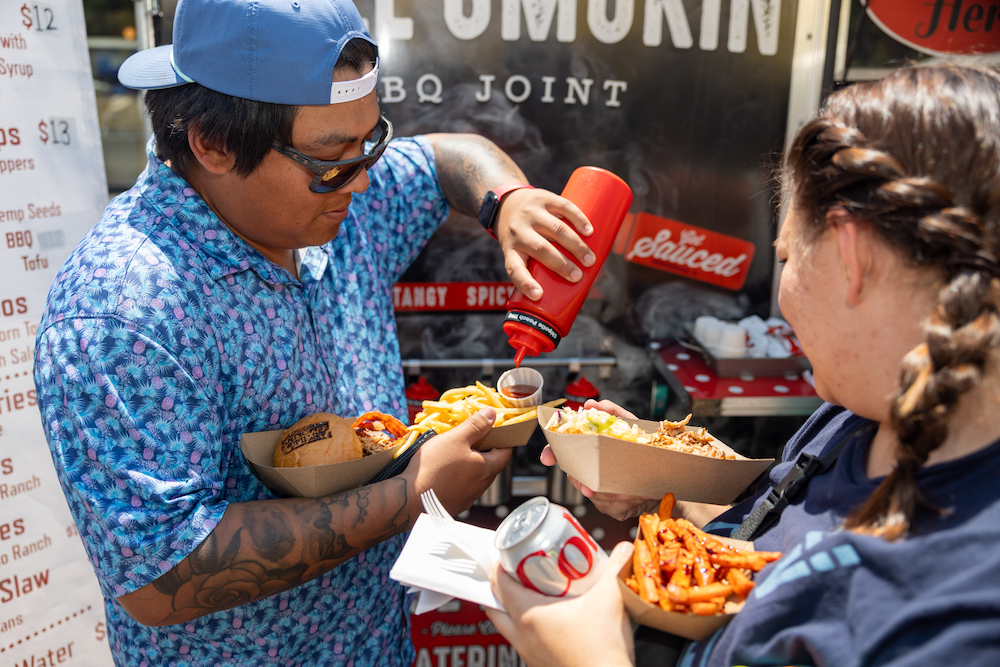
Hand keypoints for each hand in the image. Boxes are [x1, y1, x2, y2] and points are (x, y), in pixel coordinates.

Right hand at [401, 407, 511, 514]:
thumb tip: (492, 414)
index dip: (503, 440)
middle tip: (472, 439)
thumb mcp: (455, 438)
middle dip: (485, 452)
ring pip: (475, 478)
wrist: (409, 498)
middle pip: (491, 466)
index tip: (496, 431)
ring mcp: (467, 498)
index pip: (506, 453)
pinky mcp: (453, 505)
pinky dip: (458, 478)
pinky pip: (461, 488)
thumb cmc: (433, 467)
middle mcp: (480, 487)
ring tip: (455, 454)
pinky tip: (444, 472)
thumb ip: (475, 425)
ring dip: (470, 466)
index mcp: (486, 469)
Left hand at [486, 541, 635, 666]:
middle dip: (499, 587)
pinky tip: (549, 621)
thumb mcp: (611, 598)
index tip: (508, 554)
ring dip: (512, 609)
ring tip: (531, 594)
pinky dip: (526, 629)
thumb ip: (617, 568)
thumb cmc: (603, 650)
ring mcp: (529, 654)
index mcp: (530, 616)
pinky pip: (523, 643)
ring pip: (507, 627)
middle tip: (514, 572)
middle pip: (494, 607)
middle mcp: (523, 636)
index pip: (499, 585)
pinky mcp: (540, 665)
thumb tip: (623, 548)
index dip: (499, 566)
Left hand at [495, 188, 594, 300]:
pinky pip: (563, 207)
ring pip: (555, 229)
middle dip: (562, 264)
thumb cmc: (518, 238)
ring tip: (589, 259)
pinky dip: (578, 219)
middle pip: (541, 249)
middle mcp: (518, 231)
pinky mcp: (543, 197)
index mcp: (510, 249)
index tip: (538, 295)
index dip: (525, 283)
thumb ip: (537, 270)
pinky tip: (589, 231)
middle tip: (578, 276)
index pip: (514, 269)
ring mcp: (531, 213)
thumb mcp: (516, 252)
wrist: (507, 202)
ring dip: (575, 245)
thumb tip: (567, 298)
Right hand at [540, 399, 653, 520]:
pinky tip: (635, 494)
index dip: (552, 453)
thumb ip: (612, 412)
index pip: (561, 452)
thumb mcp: (631, 424)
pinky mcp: (612, 509)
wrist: (664, 476)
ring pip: (595, 493)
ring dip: (612, 488)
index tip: (548, 458)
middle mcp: (589, 473)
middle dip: (586, 477)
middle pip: (575, 475)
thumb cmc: (643, 447)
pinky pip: (611, 506)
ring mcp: (599, 494)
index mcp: (589, 452)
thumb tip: (592, 404)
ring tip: (630, 482)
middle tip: (592, 482)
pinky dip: (625, 500)